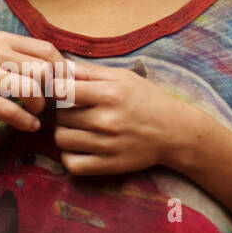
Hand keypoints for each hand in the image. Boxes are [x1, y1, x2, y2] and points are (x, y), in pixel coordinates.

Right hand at [0, 31, 67, 134]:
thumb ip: (35, 62)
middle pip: (42, 70)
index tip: (60, 88)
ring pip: (30, 89)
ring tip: (35, 114)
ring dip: (39, 107)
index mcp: (2, 39)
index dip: (62, 71)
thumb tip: (80, 72)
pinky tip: (28, 125)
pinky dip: (25, 121)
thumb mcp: (5, 61)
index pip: (47, 50)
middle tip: (46, 103)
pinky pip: (10, 110)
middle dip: (51, 91)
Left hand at [54, 60, 202, 175]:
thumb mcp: (123, 77)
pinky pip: (72, 164)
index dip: (55, 89)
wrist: (176, 133)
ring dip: (65, 132)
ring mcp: (108, 146)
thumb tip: (59, 66)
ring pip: (61, 139)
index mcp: (109, 94)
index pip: (61, 91)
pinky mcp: (110, 166)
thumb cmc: (147, 100)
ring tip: (77, 128)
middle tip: (75, 110)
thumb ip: (89, 71)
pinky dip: (70, 156)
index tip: (61, 91)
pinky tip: (79, 147)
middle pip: (60, 116)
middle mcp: (107, 120)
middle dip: (63, 111)